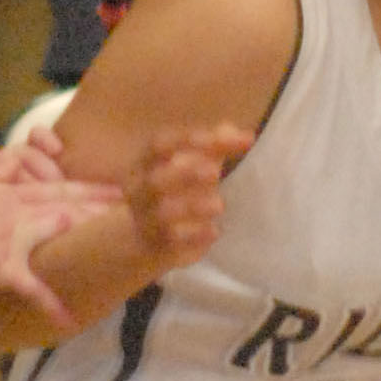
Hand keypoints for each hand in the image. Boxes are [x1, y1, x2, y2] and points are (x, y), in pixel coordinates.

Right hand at [0, 171, 115, 327]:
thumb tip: (12, 162)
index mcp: (9, 194)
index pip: (59, 187)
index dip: (92, 188)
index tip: (120, 189)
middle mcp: (18, 212)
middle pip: (70, 207)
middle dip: (105, 210)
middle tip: (141, 212)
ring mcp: (13, 238)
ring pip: (60, 235)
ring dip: (90, 241)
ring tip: (123, 251)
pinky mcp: (1, 266)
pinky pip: (32, 287)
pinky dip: (51, 304)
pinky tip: (68, 320)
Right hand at [128, 124, 253, 270]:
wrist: (150, 239)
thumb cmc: (178, 191)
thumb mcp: (195, 164)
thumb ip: (217, 147)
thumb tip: (241, 134)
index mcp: (144, 163)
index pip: (159, 145)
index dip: (189, 140)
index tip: (223, 140)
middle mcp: (139, 191)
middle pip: (155, 180)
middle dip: (185, 174)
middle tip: (215, 172)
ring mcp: (145, 220)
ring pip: (165, 213)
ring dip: (193, 207)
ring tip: (219, 205)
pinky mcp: (157, 246)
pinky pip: (173, 242)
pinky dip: (195, 236)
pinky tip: (215, 231)